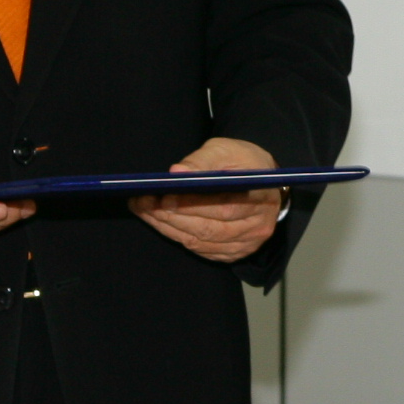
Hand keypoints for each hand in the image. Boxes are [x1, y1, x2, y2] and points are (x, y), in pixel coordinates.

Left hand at [133, 137, 284, 263]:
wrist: (261, 181)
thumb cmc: (242, 162)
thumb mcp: (225, 150)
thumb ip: (202, 160)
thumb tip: (176, 173)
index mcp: (261, 195)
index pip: (225, 205)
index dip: (192, 204)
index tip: (164, 196)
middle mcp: (258, 225)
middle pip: (210, 228)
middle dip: (171, 217)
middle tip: (143, 203)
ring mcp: (248, 243)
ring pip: (202, 241)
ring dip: (168, 228)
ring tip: (145, 211)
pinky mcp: (235, 252)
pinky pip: (202, 250)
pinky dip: (178, 237)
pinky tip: (161, 223)